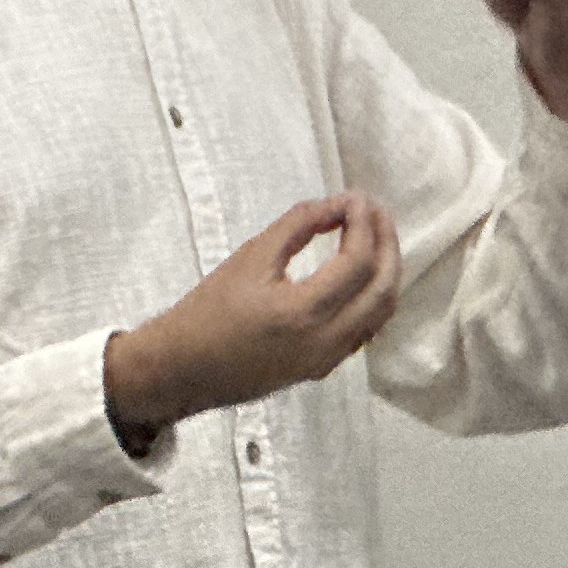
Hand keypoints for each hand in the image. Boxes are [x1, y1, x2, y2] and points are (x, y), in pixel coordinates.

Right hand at [104, 194, 401, 447]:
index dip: (364, 223)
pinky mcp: (322, 368)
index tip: (356, 197)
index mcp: (302, 313)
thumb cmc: (208, 309)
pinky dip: (373, 297)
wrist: (181, 369)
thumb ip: (299, 225)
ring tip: (375, 234)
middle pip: (383, 289)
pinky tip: (362, 272)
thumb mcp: (251, 256)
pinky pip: (365, 330)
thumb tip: (339, 204)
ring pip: (380, 313)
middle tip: (376, 211)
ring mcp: (327, 360)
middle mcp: (324, 342)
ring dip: (385, 270)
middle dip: (387, 244)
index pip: (357, 262)